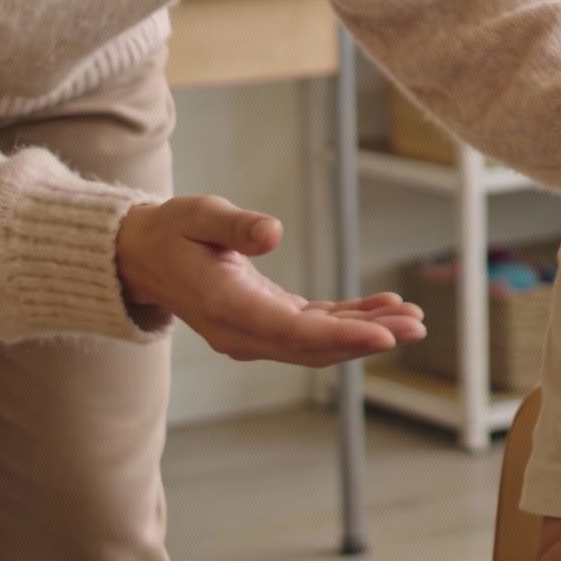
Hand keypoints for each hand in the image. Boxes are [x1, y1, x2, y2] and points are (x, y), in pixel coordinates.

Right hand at [117, 195, 425, 364]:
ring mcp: (253, 334)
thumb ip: (234, 225)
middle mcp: (242, 332)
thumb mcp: (197, 215)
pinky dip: (349, 322)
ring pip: (318, 343)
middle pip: (315, 346)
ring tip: (413, 320)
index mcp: (227, 308)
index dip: (344, 335)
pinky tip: (383, 309)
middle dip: (369, 338)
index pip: (294, 331)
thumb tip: (273, 233)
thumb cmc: (171, 232)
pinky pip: (313, 329)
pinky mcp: (265, 324)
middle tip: (418, 327)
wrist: (143, 259)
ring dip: (366, 333)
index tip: (386, 335)